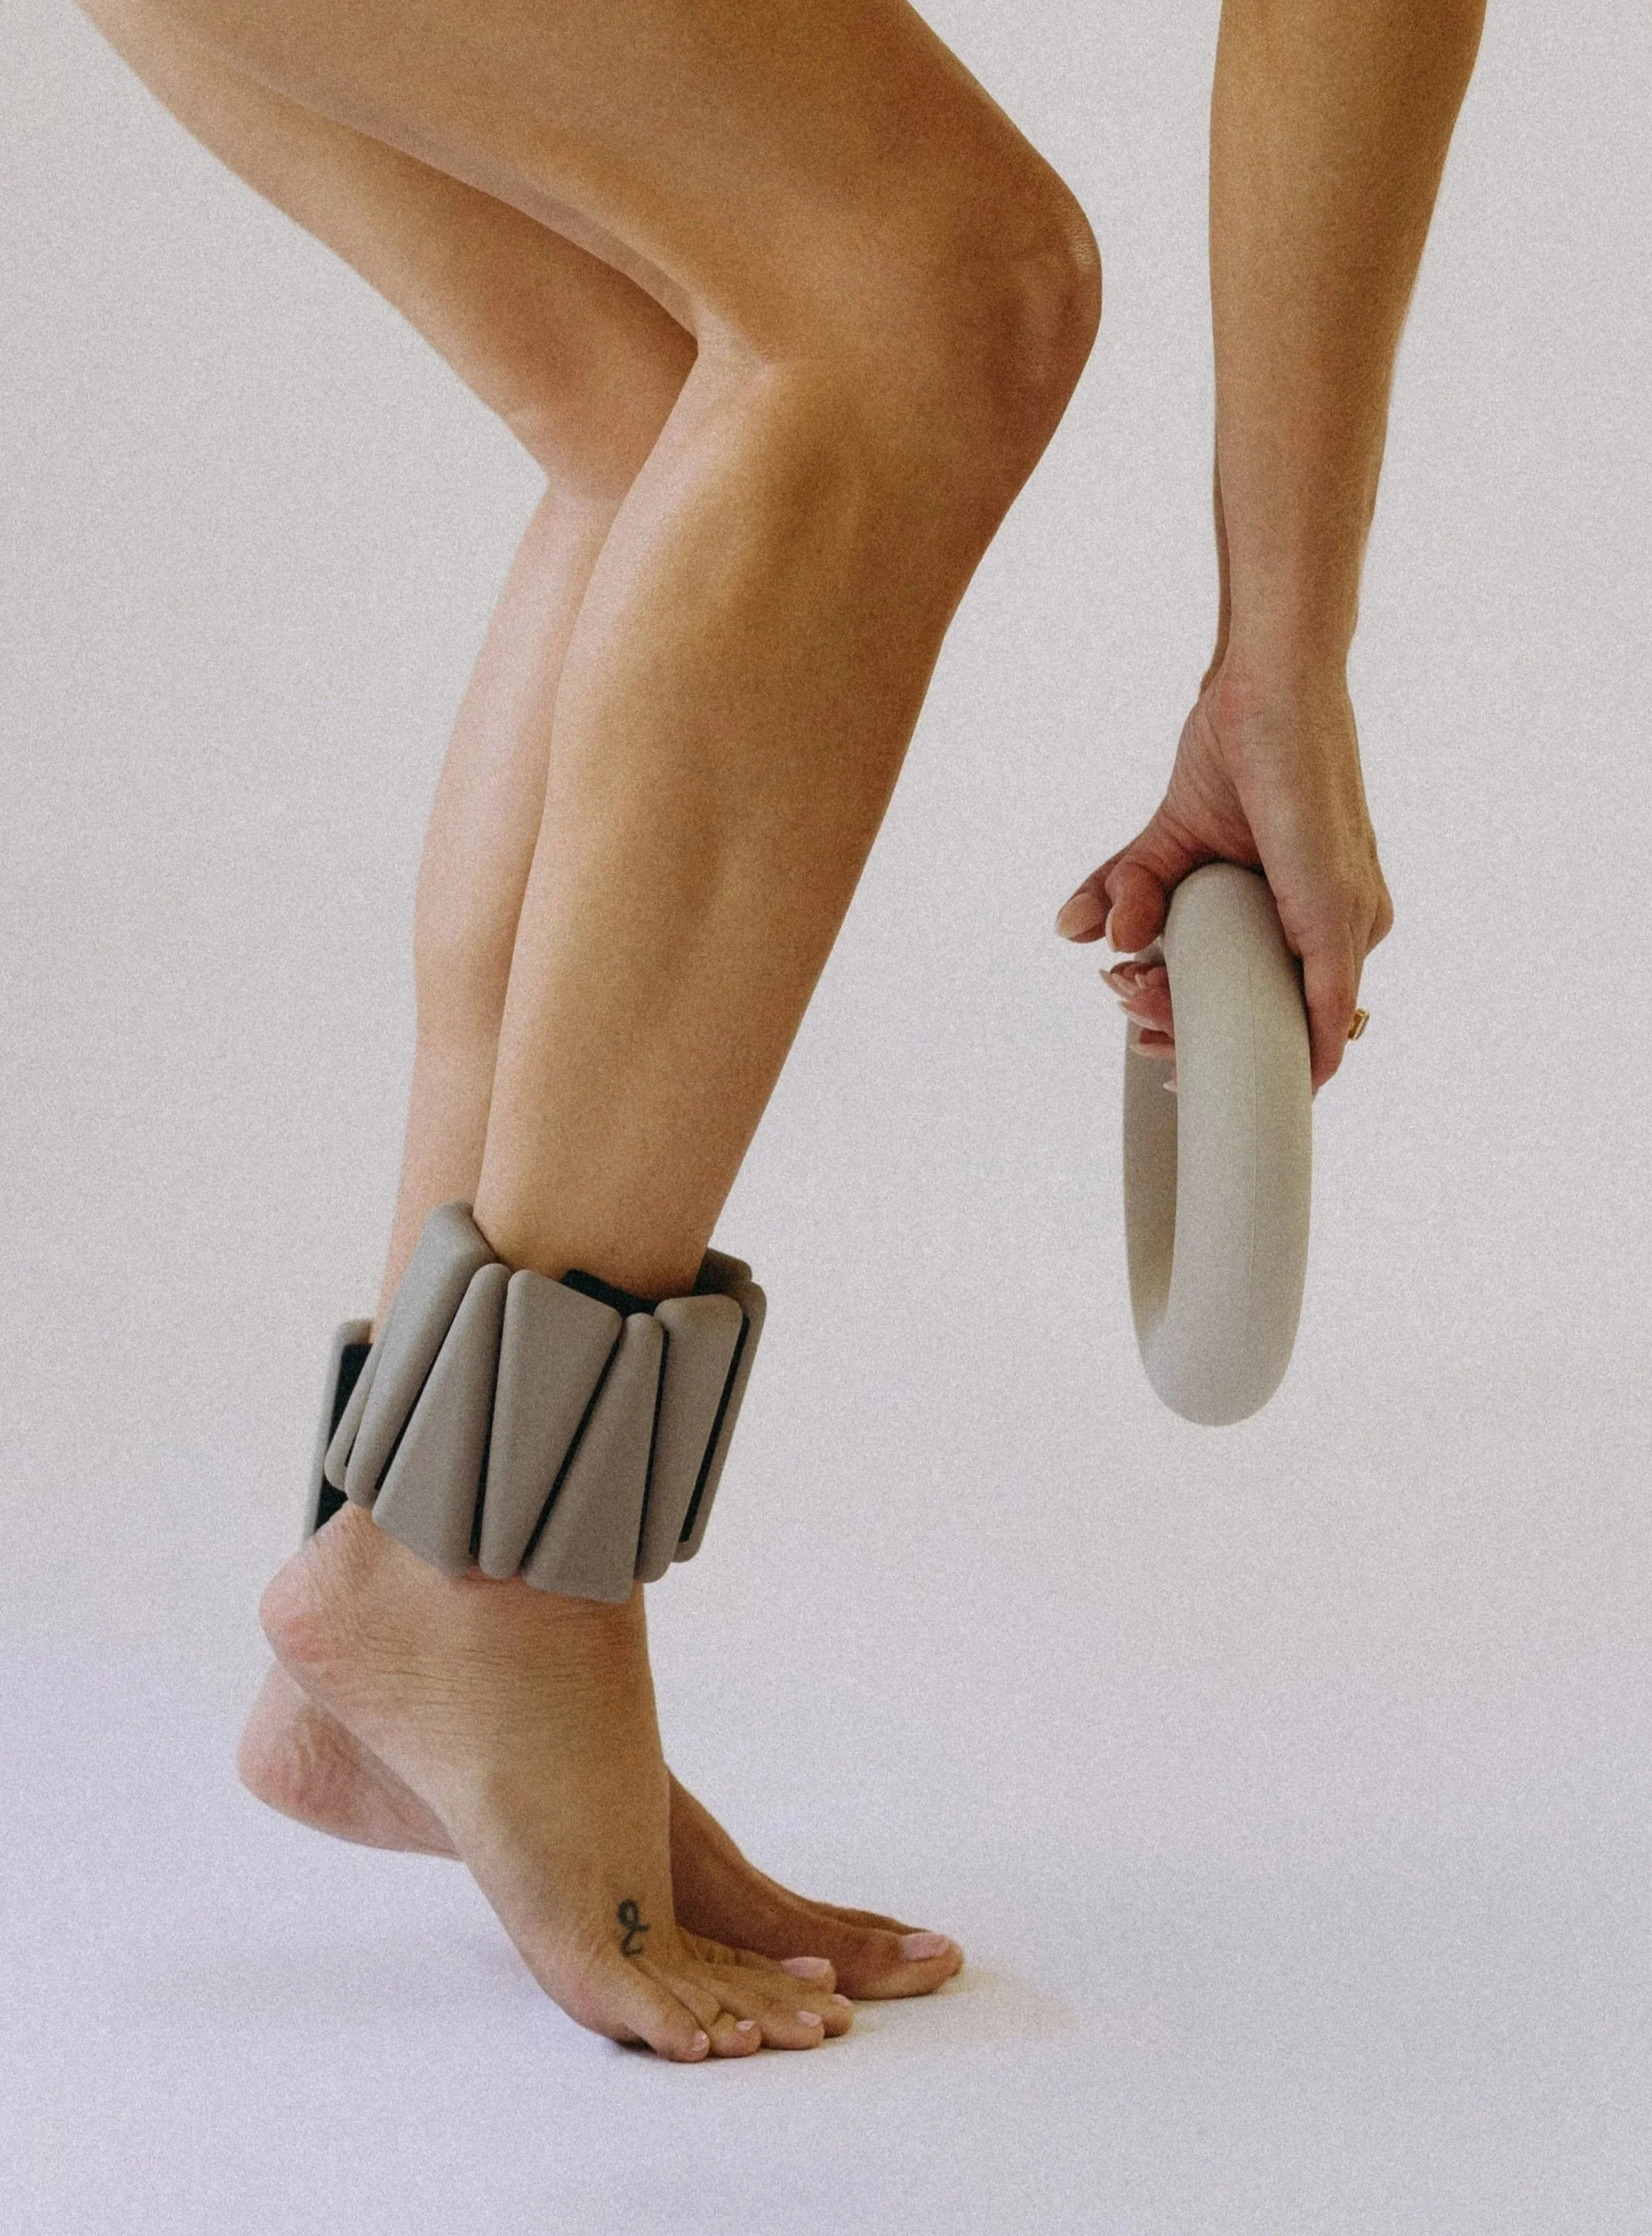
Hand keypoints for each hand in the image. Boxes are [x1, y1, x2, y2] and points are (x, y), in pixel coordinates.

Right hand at [1055, 660, 1393, 1090]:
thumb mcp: (1168, 840)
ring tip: (1133, 984)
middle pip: (1263, 1029)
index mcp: (1315, 916)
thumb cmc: (1236, 749)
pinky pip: (1326, 1010)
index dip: (1202, 1043)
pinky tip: (1257, 1075)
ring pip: (1279, 1027)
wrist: (1268, 680)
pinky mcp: (1338, 911)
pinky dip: (1292, 1052)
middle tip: (1121, 993)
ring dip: (1198, 1027)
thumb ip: (1129, 891)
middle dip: (1179, 1030)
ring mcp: (1350, 921)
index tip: (1146, 1034)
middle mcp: (1346, 926)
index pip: (1266, 1013)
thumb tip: (1076, 933)